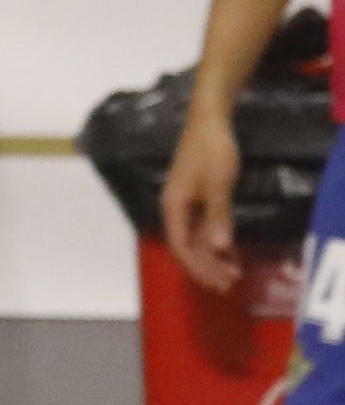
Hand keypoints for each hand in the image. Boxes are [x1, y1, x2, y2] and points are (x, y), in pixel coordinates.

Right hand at [163, 104, 243, 294]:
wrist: (208, 120)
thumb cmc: (211, 150)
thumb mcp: (218, 183)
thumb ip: (217, 216)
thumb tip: (218, 248)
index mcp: (173, 206)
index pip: (181, 245)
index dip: (199, 266)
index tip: (218, 280)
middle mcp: (175, 208)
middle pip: (186, 246)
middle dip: (205, 267)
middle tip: (227, 284)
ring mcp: (185, 202)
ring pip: (194, 238)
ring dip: (211, 256)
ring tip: (231, 272)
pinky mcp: (196, 196)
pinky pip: (201, 227)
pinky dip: (214, 241)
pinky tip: (228, 248)